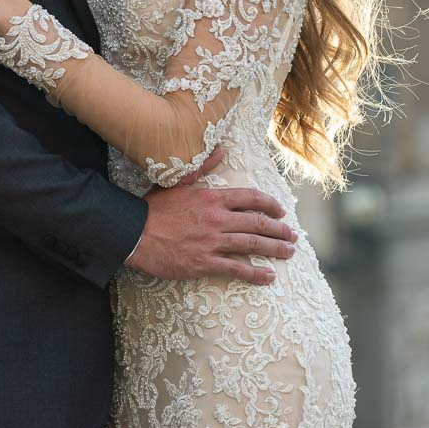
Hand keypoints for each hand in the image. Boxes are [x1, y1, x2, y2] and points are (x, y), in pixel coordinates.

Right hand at [126, 148, 297, 284]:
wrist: (135, 233)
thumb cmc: (155, 208)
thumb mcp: (179, 182)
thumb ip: (203, 167)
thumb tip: (220, 150)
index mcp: (212, 198)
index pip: (250, 198)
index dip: (269, 204)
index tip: (280, 210)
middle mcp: (217, 219)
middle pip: (257, 223)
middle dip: (279, 229)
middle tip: (293, 236)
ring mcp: (212, 242)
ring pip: (252, 244)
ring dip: (274, 249)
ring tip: (289, 252)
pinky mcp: (205, 263)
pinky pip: (236, 268)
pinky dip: (255, 273)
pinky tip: (268, 276)